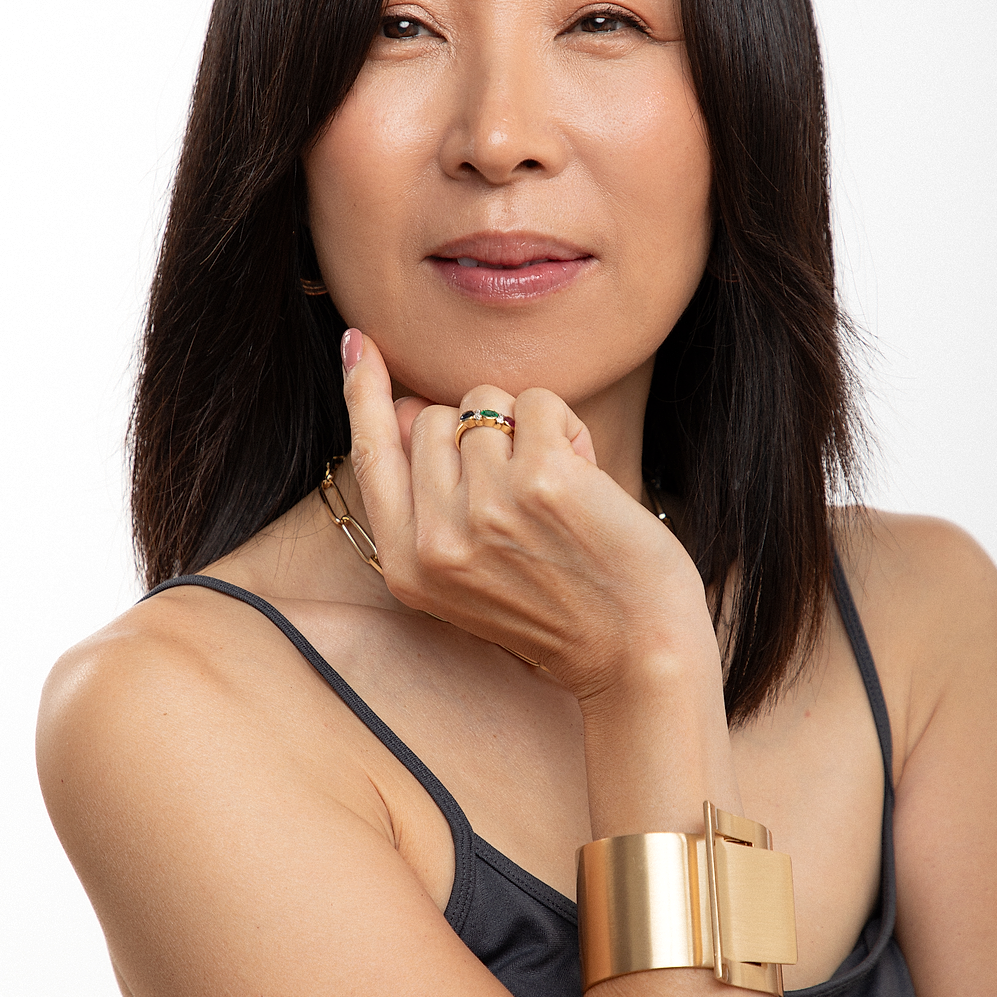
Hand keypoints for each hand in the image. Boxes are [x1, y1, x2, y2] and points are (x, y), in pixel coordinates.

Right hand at [343, 331, 710, 702]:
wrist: (637, 654)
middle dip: (482, 432)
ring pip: (486, 404)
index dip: (362, 392)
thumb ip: (429, 502)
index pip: (370, 456)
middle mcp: (435, 540)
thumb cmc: (562, 608)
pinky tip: (587, 482)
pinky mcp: (543, 481)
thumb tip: (405, 408)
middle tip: (525, 492)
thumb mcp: (469, 575)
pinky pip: (538, 402)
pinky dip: (568, 428)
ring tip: (559, 493)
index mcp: (406, 567)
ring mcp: (486, 509)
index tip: (358, 342)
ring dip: (530, 431)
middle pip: (433, 417)